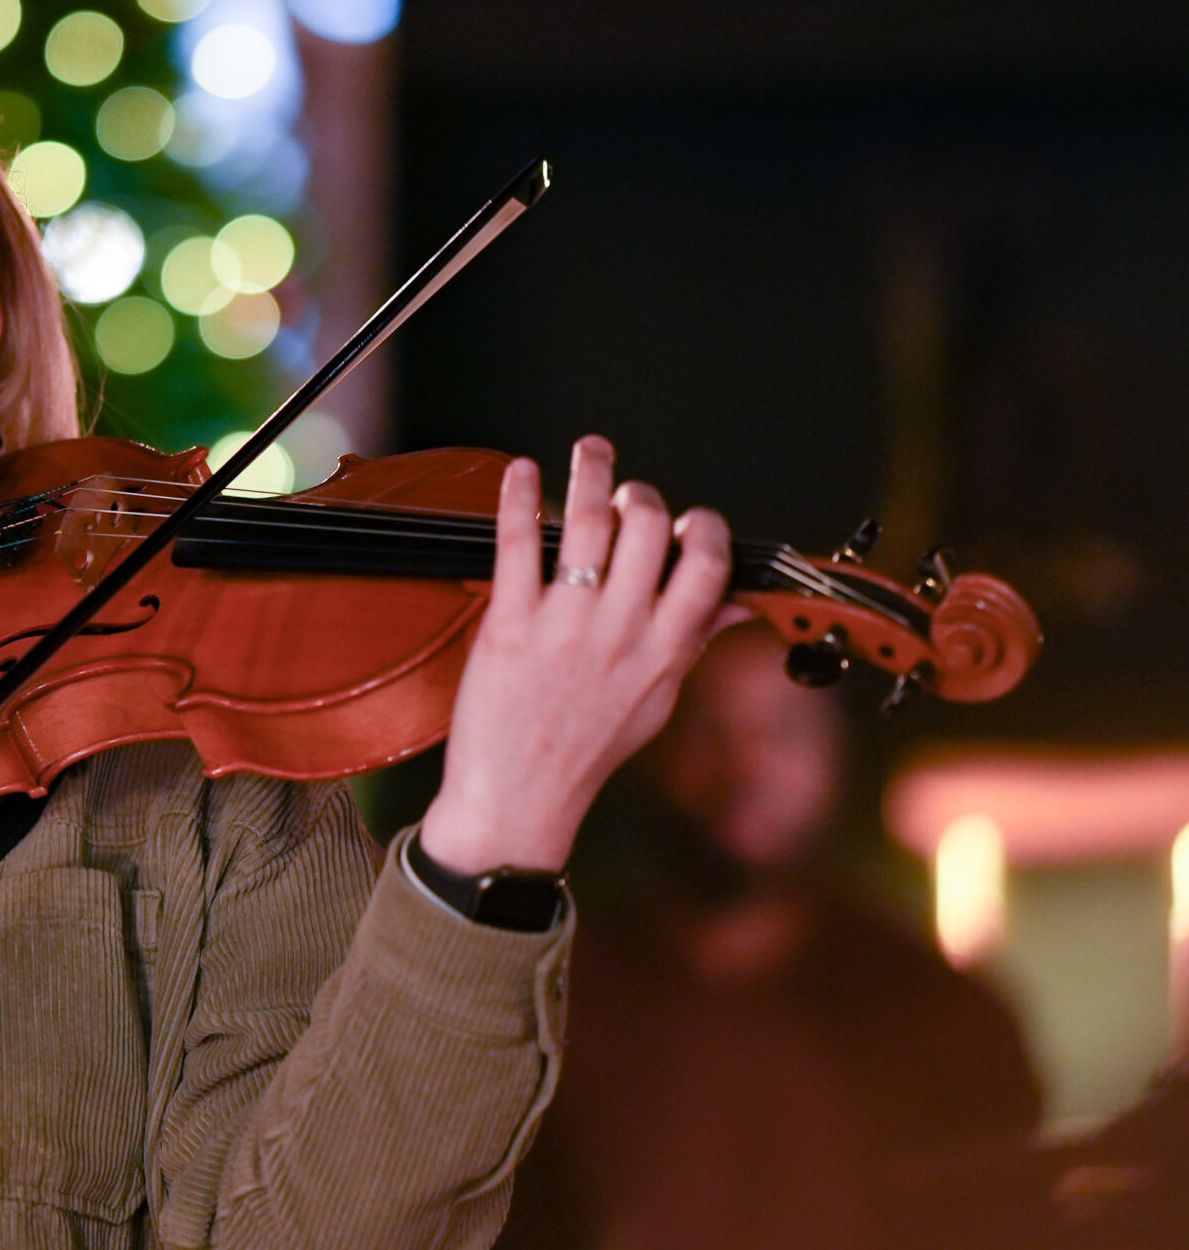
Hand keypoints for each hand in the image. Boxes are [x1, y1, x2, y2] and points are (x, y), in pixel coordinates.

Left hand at [419, 436, 739, 875]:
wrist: (518, 799)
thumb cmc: (586, 751)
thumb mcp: (657, 700)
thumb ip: (694, 641)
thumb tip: (739, 600)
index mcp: (664, 650)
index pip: (708, 565)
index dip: (704, 528)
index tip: (689, 518)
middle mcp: (621, 631)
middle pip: (649, 528)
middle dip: (642, 497)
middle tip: (627, 494)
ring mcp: (565, 624)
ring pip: (587, 523)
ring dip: (591, 473)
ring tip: (590, 449)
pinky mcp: (509, 623)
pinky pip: (517, 543)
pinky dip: (518, 496)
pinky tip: (520, 471)